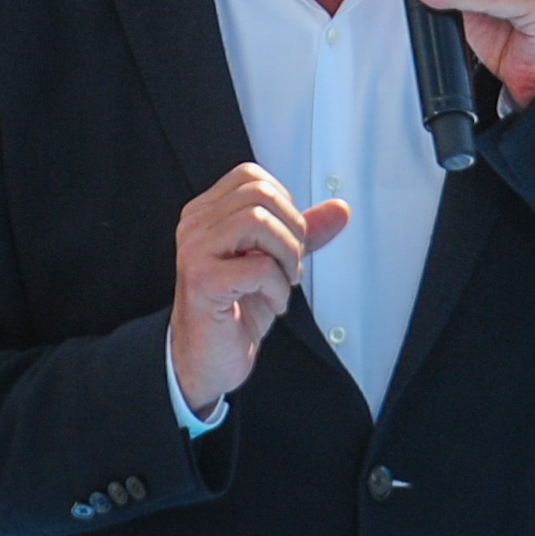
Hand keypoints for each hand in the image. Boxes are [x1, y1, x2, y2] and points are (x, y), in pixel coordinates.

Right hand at [168, 163, 352, 414]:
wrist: (206, 360)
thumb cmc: (235, 311)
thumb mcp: (275, 264)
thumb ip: (304, 234)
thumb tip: (339, 209)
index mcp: (207, 213)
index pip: (251, 176)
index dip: (284, 205)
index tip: (287, 241)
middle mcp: (195, 225)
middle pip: (259, 194)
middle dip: (292, 231)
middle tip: (290, 266)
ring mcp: (195, 251)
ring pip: (258, 221)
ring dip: (287, 256)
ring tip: (283, 283)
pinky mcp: (203, 281)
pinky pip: (259, 267)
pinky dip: (279, 288)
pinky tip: (273, 304)